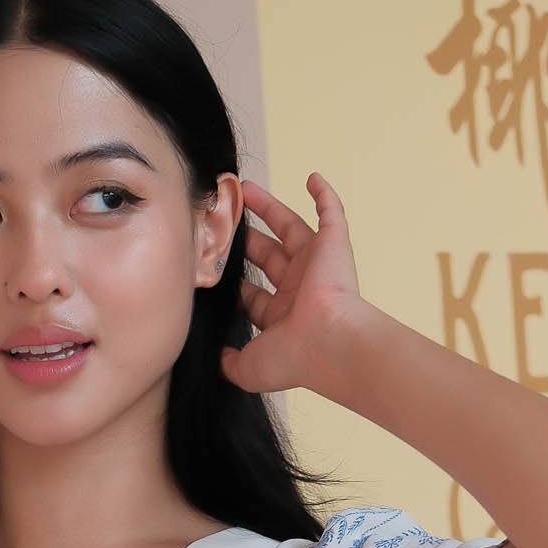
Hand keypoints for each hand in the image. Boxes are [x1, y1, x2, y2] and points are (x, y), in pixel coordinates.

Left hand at [219, 172, 369, 397]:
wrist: (329, 341)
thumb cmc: (293, 357)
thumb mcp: (247, 369)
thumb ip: (230, 362)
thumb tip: (218, 357)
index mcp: (280, 317)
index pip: (253, 296)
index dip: (234, 282)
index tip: (213, 264)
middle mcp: (298, 289)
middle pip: (266, 256)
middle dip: (247, 239)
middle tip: (226, 219)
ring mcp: (316, 264)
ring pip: (289, 228)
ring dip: (269, 208)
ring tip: (245, 189)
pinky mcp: (334, 244)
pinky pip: (332, 213)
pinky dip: (325, 195)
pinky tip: (313, 178)